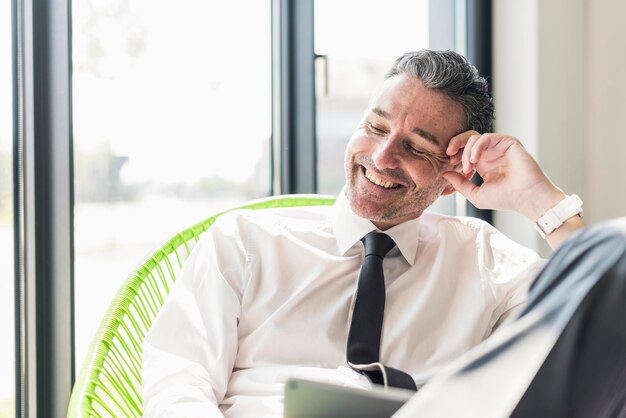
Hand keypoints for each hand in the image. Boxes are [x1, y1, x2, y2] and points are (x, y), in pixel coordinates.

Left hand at [443, 131, 565, 221]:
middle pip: (467, 139)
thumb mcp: (475, 194)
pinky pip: (486, 137)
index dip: (454, 156)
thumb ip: (460, 184)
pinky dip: (476, 147)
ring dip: (466, 150)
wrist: (526, 197)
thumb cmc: (505, 198)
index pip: (463, 152)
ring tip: (467, 165)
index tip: (448, 165)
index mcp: (483, 164)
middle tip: (448, 154)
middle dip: (455, 144)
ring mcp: (498, 147)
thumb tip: (444, 174)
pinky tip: (473, 160)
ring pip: (475, 137)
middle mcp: (490, 154)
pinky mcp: (507, 142)